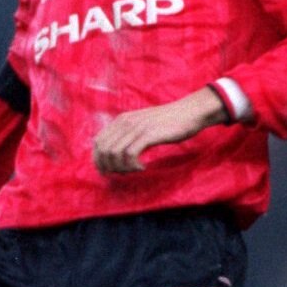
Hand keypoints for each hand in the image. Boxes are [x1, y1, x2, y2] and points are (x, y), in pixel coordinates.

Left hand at [92, 87, 227, 174]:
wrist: (189, 112)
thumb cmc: (168, 122)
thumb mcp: (142, 125)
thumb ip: (128, 135)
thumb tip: (115, 154)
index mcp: (121, 120)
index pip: (98, 142)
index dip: (98, 160)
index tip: (107, 171)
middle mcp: (125, 122)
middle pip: (104, 150)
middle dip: (109, 167)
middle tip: (122, 173)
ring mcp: (136, 128)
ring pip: (115, 153)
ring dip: (122, 167)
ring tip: (134, 170)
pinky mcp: (148, 134)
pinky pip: (130, 154)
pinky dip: (133, 166)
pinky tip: (143, 167)